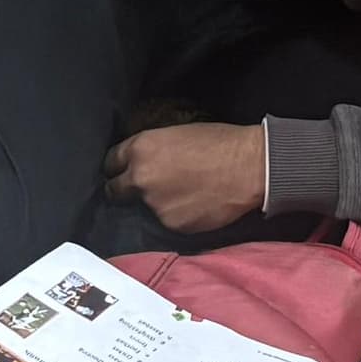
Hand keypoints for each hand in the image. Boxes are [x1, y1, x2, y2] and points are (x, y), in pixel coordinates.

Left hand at [104, 121, 267, 234]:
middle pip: (115, 191)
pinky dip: (175, 216)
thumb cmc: (219, 142)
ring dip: (155, 203)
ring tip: (181, 194)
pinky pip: (166, 221)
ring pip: (144, 208)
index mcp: (141, 149)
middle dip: (123, 190)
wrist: (250, 167)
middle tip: (139, 189)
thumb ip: (151, 152)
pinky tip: (193, 205)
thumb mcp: (176, 135)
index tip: (122, 171)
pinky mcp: (171, 225)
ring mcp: (154, 205)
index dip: (117, 167)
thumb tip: (140, 163)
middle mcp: (140, 178)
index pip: (110, 162)